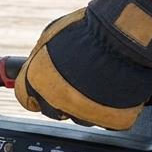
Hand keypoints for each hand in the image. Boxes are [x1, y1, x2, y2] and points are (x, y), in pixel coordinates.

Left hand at [14, 0, 151, 130]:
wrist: (126, 36)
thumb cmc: (89, 30)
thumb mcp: (51, 35)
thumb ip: (40, 57)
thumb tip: (35, 62)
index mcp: (36, 82)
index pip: (26, 98)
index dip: (37, 92)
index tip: (44, 89)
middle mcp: (56, 102)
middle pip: (53, 110)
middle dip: (61, 99)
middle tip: (77, 83)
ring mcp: (84, 114)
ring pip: (81, 117)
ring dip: (87, 104)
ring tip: (100, 82)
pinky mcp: (112, 120)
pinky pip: (108, 120)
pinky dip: (112, 109)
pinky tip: (115, 92)